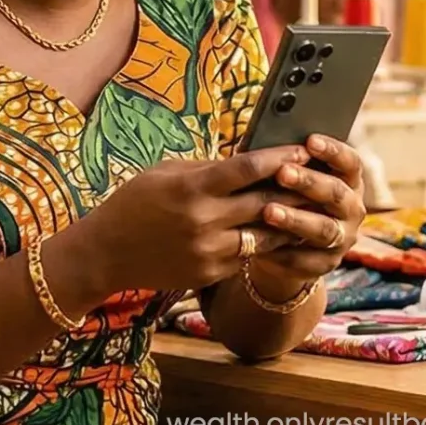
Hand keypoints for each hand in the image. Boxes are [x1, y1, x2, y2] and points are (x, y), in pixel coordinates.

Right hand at [67, 147, 310, 296]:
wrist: (105, 253)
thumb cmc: (133, 203)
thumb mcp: (166, 173)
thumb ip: (209, 168)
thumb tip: (249, 159)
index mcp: (192, 188)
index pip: (248, 169)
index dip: (280, 159)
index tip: (302, 150)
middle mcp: (204, 221)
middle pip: (266, 203)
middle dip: (296, 189)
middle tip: (320, 178)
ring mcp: (209, 251)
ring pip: (265, 235)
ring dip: (289, 221)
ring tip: (310, 208)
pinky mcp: (210, 273)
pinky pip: (246, 256)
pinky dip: (264, 244)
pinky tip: (280, 234)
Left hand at [250, 135, 366, 295]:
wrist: (285, 246)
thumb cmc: (285, 197)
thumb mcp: (289, 179)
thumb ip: (285, 163)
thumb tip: (261, 141)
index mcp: (348, 181)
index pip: (351, 163)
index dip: (333, 152)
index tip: (310, 140)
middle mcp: (352, 209)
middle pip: (336, 194)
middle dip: (309, 182)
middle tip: (282, 173)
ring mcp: (342, 239)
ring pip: (322, 229)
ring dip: (296, 219)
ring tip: (268, 211)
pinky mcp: (325, 265)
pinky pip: (305, 259)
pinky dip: (283, 251)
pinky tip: (261, 244)